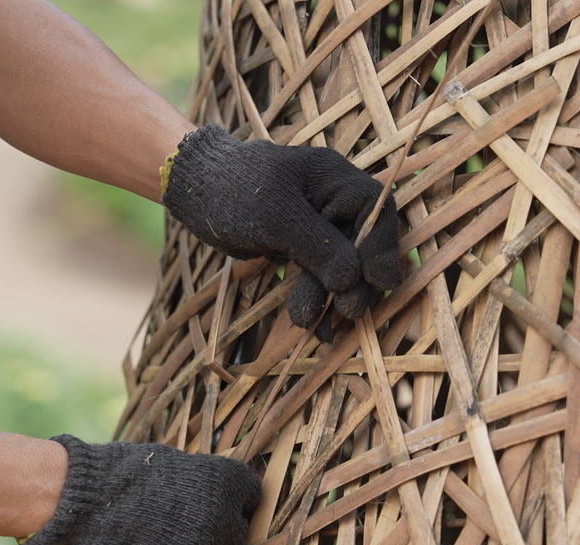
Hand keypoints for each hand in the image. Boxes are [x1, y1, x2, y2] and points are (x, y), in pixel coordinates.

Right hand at [19, 435, 261, 544]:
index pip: (253, 497)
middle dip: (220, 533)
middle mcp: (223, 523)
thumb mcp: (171, 462)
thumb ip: (200, 483)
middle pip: (238, 538)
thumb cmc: (122, 472)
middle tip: (190, 526)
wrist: (83, 502)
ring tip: (154, 540)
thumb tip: (210, 496)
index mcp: (226, 484)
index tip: (222, 500)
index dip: (237, 500)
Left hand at [162, 125, 402, 338]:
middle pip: (363, 245)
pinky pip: (321, 277)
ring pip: (342, 267)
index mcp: (336, 178)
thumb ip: (317, 246)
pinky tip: (314, 327)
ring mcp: (322, 226)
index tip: (380, 283)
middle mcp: (336, 200)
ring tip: (324, 331)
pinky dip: (318, 300)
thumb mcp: (276, 216)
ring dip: (335, 300)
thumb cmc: (234, 190)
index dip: (382, 248)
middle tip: (347, 313)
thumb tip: (353, 281)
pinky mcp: (305, 247)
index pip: (376, 211)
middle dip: (356, 283)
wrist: (197, 192)